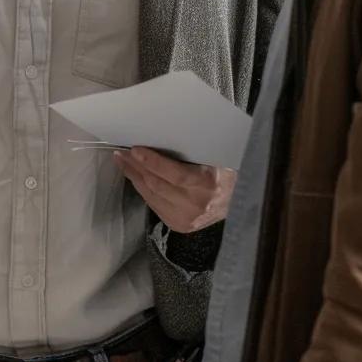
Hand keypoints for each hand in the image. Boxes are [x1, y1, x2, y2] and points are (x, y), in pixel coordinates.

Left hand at [115, 147, 235, 231]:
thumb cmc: (225, 172)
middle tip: (121, 152)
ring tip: (122, 162)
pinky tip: (135, 178)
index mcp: (209, 184)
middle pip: (158, 185)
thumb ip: (191, 151)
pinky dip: (143, 190)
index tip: (135, 149)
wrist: (240, 201)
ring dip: (135, 178)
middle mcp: (197, 205)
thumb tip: (160, 135)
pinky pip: (154, 205)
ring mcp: (188, 219)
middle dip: (136, 167)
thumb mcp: (214, 157)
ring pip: (152, 196)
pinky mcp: (180, 226)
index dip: (153, 162)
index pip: (176, 175)